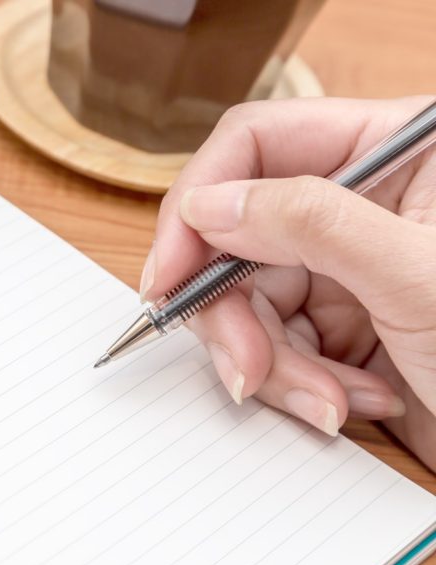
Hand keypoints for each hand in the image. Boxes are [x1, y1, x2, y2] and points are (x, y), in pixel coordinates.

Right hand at [143, 96, 435, 467]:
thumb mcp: (418, 276)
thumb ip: (310, 222)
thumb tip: (211, 205)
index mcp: (395, 151)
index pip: (259, 145)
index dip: (201, 205)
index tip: (171, 273)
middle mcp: (364, 202)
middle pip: (240, 236)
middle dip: (236, 314)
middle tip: (245, 367)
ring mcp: (350, 266)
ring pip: (251, 302)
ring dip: (275, 364)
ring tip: (327, 400)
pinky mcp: (344, 324)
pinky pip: (278, 346)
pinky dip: (299, 385)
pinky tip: (353, 402)